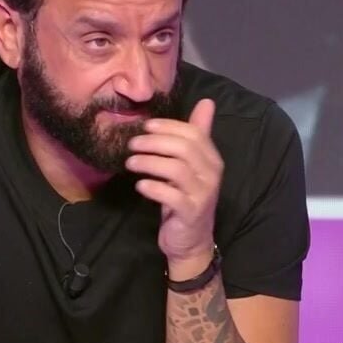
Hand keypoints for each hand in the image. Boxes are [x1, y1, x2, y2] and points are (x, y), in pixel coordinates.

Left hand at [126, 98, 222, 276]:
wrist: (191, 240)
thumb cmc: (186, 198)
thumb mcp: (190, 165)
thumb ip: (196, 136)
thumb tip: (206, 102)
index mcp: (212, 159)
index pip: (194, 133)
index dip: (168, 126)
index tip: (145, 126)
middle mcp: (212, 174)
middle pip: (184, 148)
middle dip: (155, 142)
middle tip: (132, 144)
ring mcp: (202, 194)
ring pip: (176, 169)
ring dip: (149, 162)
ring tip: (130, 163)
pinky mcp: (190, 212)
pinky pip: (171, 195)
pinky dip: (152, 187)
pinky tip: (140, 186)